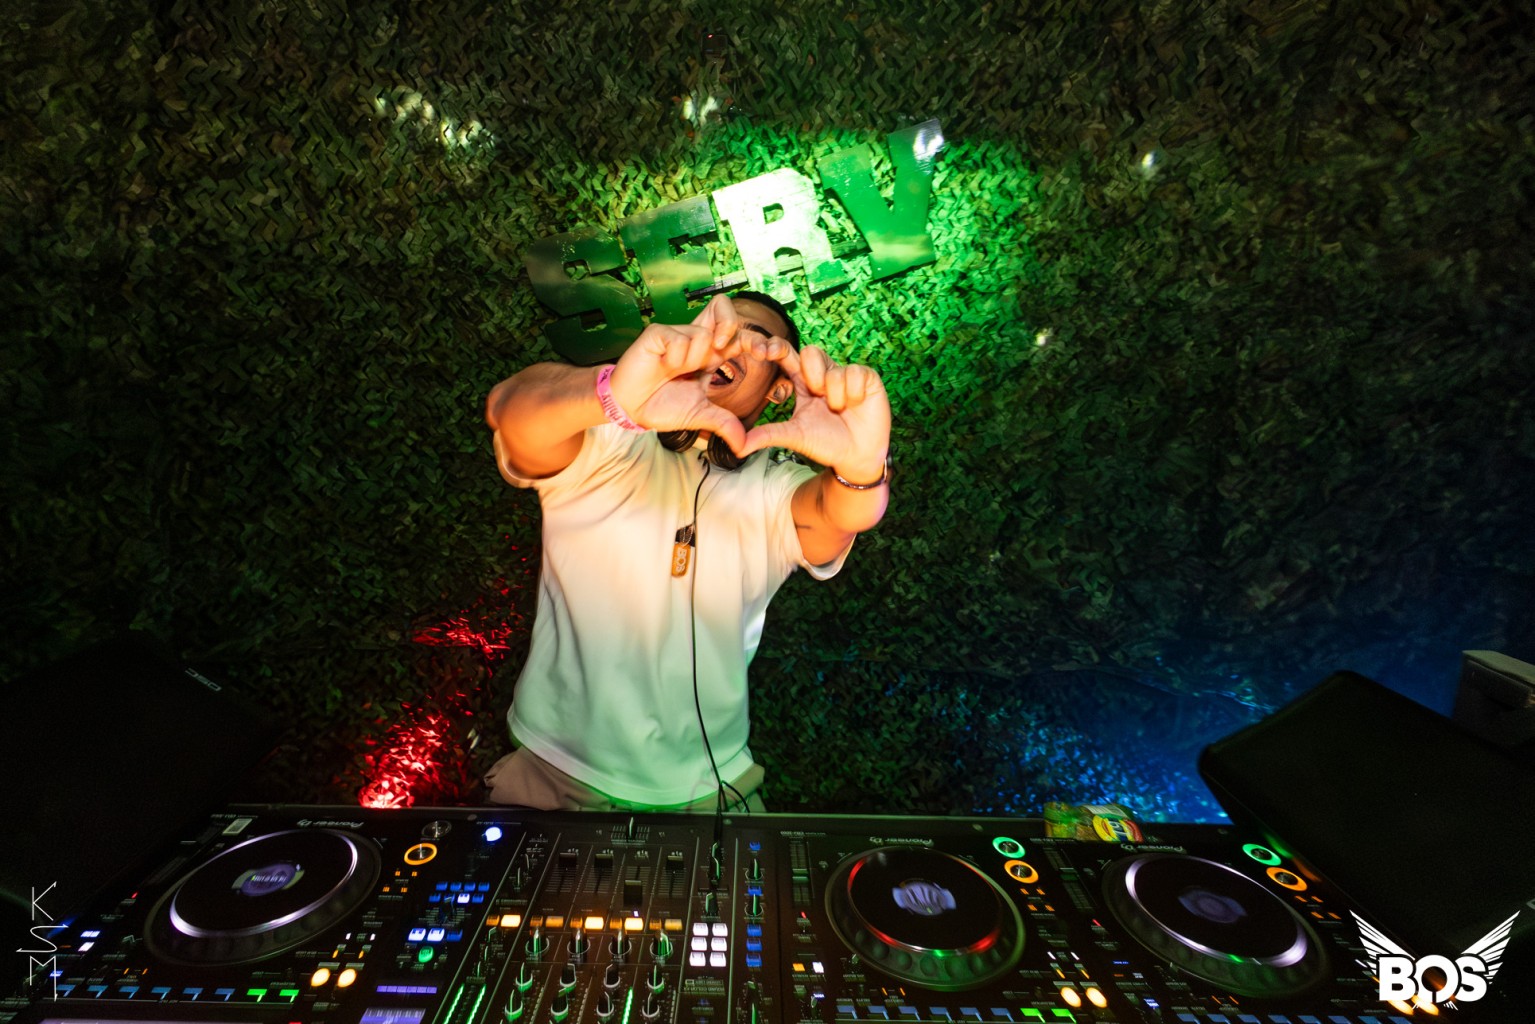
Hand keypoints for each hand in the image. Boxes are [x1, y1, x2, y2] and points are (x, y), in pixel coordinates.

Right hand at [606, 294, 749, 450]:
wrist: (631, 409)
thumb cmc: (662, 406)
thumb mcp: (700, 415)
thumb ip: (724, 423)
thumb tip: (745, 445)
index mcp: (711, 356)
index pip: (738, 336)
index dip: (755, 339)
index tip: (767, 354)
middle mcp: (697, 341)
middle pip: (723, 308)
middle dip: (733, 327)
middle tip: (727, 348)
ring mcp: (677, 334)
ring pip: (703, 333)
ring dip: (694, 358)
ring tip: (676, 371)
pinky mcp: (658, 333)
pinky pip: (679, 339)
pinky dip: (675, 357)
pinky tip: (663, 366)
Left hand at [738, 342, 889, 478]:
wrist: (857, 456)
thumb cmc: (825, 443)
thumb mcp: (794, 436)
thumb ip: (767, 435)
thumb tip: (736, 446)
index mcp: (802, 382)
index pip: (787, 356)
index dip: (777, 347)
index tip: (765, 351)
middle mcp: (823, 373)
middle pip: (811, 352)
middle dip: (813, 377)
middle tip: (819, 397)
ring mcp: (845, 373)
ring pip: (833, 368)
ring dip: (834, 394)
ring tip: (839, 408)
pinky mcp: (867, 376)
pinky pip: (855, 373)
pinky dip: (853, 394)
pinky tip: (856, 405)